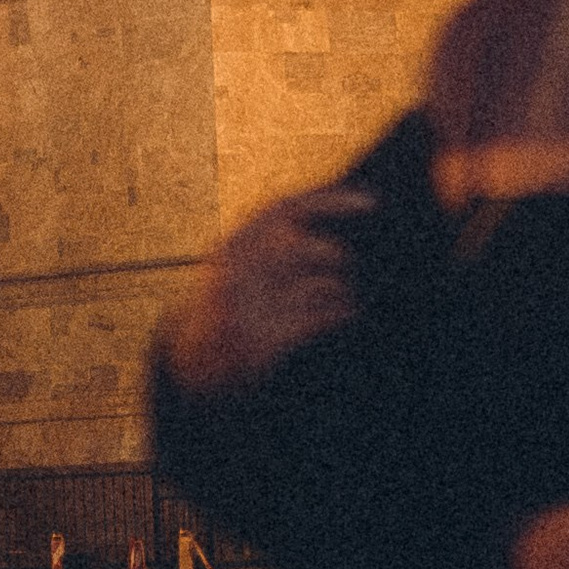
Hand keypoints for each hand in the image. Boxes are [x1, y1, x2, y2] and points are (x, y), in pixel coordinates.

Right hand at [157, 187, 375, 396]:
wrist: (196, 367)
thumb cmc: (230, 308)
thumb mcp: (236, 264)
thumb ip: (271, 240)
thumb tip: (332, 220)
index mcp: (233, 244)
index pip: (286, 208)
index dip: (332, 201)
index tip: (371, 201)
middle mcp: (237, 270)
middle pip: (303, 246)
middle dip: (335, 255)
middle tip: (348, 265)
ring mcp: (248, 307)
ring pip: (317, 284)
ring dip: (341, 289)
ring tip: (347, 294)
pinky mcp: (262, 341)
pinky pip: (318, 318)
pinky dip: (339, 312)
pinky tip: (347, 313)